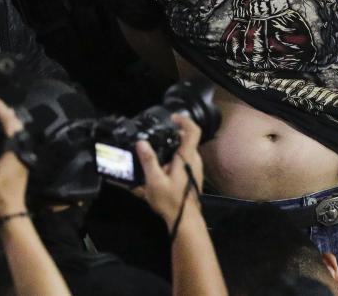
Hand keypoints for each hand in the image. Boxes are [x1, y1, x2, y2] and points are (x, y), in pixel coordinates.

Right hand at [0, 93, 28, 220]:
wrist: (10, 210)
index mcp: (14, 149)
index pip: (8, 122)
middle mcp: (21, 148)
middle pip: (15, 121)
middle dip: (2, 109)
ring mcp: (22, 152)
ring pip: (16, 128)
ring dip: (4, 117)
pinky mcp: (19, 157)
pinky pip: (14, 136)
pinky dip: (5, 128)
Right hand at [136, 114, 203, 230]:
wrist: (185, 220)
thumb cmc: (171, 201)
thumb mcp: (155, 181)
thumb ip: (148, 160)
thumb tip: (141, 142)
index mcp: (187, 157)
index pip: (193, 131)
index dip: (184, 120)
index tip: (172, 118)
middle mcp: (194, 160)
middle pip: (187, 140)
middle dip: (172, 135)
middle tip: (157, 137)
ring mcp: (195, 168)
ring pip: (185, 151)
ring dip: (172, 148)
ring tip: (156, 153)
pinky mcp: (193, 176)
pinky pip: (184, 161)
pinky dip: (174, 158)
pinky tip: (160, 168)